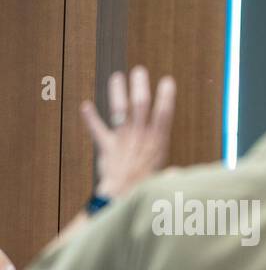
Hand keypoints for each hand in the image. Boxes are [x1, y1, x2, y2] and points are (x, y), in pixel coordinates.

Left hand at [81, 66, 175, 198]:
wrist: (121, 198)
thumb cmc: (145, 191)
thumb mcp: (165, 182)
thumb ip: (172, 175)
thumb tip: (177, 174)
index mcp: (157, 144)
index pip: (164, 115)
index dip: (166, 97)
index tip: (167, 82)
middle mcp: (140, 137)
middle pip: (140, 105)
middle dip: (140, 86)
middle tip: (139, 71)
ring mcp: (122, 140)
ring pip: (120, 110)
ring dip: (118, 92)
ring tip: (117, 77)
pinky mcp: (107, 147)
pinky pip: (97, 130)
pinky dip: (90, 118)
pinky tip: (85, 105)